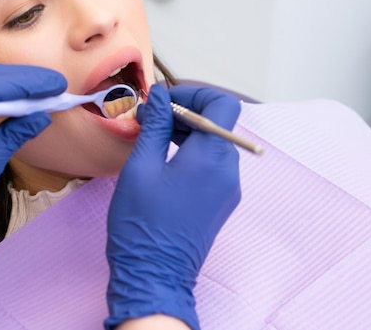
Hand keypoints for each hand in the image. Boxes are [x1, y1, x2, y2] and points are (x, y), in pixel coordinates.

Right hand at [105, 84, 241, 329]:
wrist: (153, 276)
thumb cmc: (142, 223)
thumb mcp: (142, 167)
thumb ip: (155, 125)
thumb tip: (160, 94)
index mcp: (211, 158)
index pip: (221, 104)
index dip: (193, 93)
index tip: (163, 101)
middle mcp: (229, 171)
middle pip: (216, 124)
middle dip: (183, 113)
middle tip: (147, 119)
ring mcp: (228, 189)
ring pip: (213, 144)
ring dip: (185, 133)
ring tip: (150, 138)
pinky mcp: (221, 202)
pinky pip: (211, 165)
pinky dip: (190, 153)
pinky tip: (162, 160)